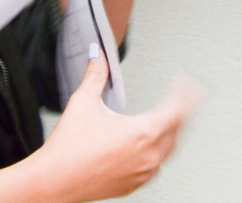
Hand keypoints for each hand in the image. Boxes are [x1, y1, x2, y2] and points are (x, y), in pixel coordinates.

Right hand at [25, 55, 202, 201]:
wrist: (54, 182)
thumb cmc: (68, 150)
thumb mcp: (83, 102)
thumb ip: (96, 75)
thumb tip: (98, 56)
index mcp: (143, 133)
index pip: (179, 108)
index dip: (186, 91)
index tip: (187, 81)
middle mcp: (148, 156)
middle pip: (179, 129)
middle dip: (183, 109)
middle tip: (185, 95)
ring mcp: (143, 173)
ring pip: (169, 149)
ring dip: (173, 131)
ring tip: (173, 118)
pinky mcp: (133, 185)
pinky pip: (156, 166)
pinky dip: (159, 152)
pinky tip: (153, 147)